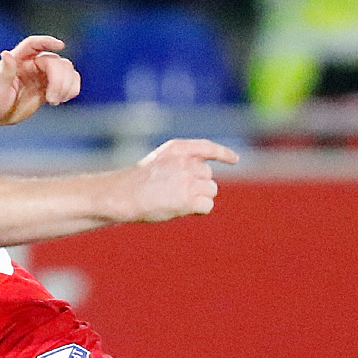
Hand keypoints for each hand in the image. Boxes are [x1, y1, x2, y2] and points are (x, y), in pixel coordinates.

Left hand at [0, 36, 78, 126]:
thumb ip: (4, 71)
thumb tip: (6, 54)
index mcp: (18, 59)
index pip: (34, 44)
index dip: (47, 42)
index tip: (61, 45)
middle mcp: (33, 64)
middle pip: (55, 61)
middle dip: (59, 79)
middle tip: (51, 99)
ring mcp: (43, 75)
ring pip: (66, 70)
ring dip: (67, 85)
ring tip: (55, 101)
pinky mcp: (50, 87)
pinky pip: (70, 82)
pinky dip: (72, 89)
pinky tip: (62, 100)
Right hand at [120, 138, 238, 222]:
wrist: (122, 195)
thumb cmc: (137, 183)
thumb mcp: (159, 162)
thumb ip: (181, 163)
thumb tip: (205, 180)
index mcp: (178, 149)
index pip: (207, 148)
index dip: (222, 154)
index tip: (235, 160)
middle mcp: (186, 162)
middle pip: (208, 176)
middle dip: (199, 185)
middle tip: (177, 192)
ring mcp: (188, 180)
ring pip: (211, 191)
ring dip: (200, 198)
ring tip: (178, 200)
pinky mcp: (189, 199)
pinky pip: (207, 206)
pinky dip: (199, 210)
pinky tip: (184, 210)